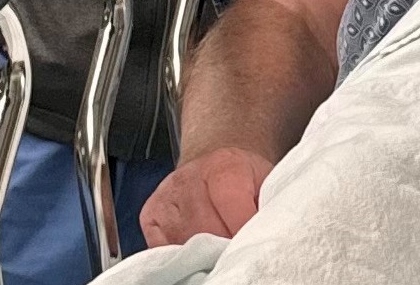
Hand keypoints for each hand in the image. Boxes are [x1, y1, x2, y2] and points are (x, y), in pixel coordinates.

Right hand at [139, 147, 272, 247]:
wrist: (215, 164)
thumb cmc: (244, 178)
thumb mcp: (266, 182)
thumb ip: (269, 205)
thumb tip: (270, 235)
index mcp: (223, 165)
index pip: (232, 208)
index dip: (244, 232)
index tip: (253, 245)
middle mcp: (188, 179)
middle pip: (206, 230)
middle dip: (225, 246)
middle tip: (238, 249)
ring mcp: (165, 197)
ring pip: (184, 241)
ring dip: (204, 253)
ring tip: (220, 249)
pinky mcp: (150, 216)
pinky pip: (164, 248)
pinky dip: (183, 255)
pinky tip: (199, 250)